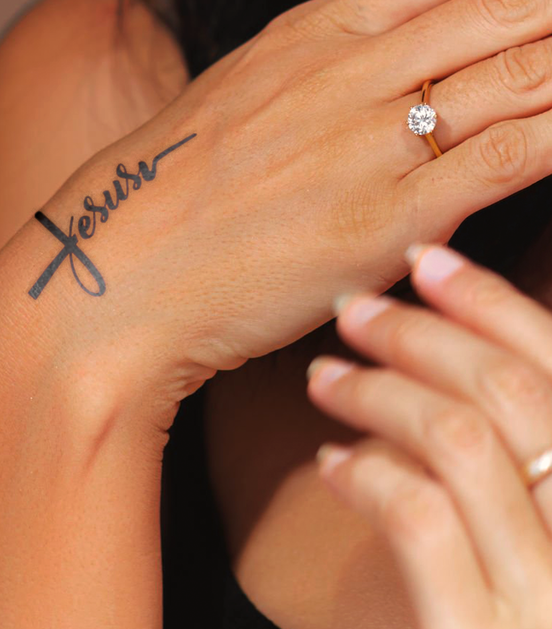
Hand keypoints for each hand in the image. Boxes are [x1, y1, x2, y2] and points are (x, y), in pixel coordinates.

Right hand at [0, 0, 551, 419]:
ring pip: (520, 69)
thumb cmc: (169, 194)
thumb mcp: (239, 103)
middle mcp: (347, 73)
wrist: (116, 274)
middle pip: (507, 0)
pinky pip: (506, 160)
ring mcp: (367, 143)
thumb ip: (317, 79)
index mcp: (310, 36)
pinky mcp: (380, 222)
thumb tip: (386, 71)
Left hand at [306, 242, 551, 627]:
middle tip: (351, 309)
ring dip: (376, 390)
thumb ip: (505, 442)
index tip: (424, 257)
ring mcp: (546, 593)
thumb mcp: (522, 518)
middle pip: (510, 390)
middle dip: (419, 332)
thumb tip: (445, 341)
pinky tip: (333, 464)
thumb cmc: (490, 598)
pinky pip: (420, 516)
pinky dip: (366, 473)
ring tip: (322, 378)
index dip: (491, 299)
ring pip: (459, 437)